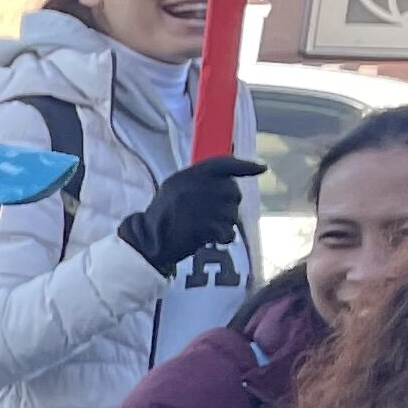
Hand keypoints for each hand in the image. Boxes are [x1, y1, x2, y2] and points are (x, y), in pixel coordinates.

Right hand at [118, 156, 258, 273]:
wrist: (146, 243)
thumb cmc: (164, 218)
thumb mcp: (175, 189)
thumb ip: (200, 181)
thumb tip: (234, 177)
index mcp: (185, 176)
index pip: (221, 164)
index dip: (244, 165)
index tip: (261, 168)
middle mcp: (193, 187)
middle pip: (232, 191)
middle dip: (229, 205)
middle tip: (213, 215)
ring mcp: (198, 206)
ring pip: (232, 213)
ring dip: (225, 223)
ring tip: (206, 228)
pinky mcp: (203, 226)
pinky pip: (228, 230)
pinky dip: (224, 236)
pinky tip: (213, 238)